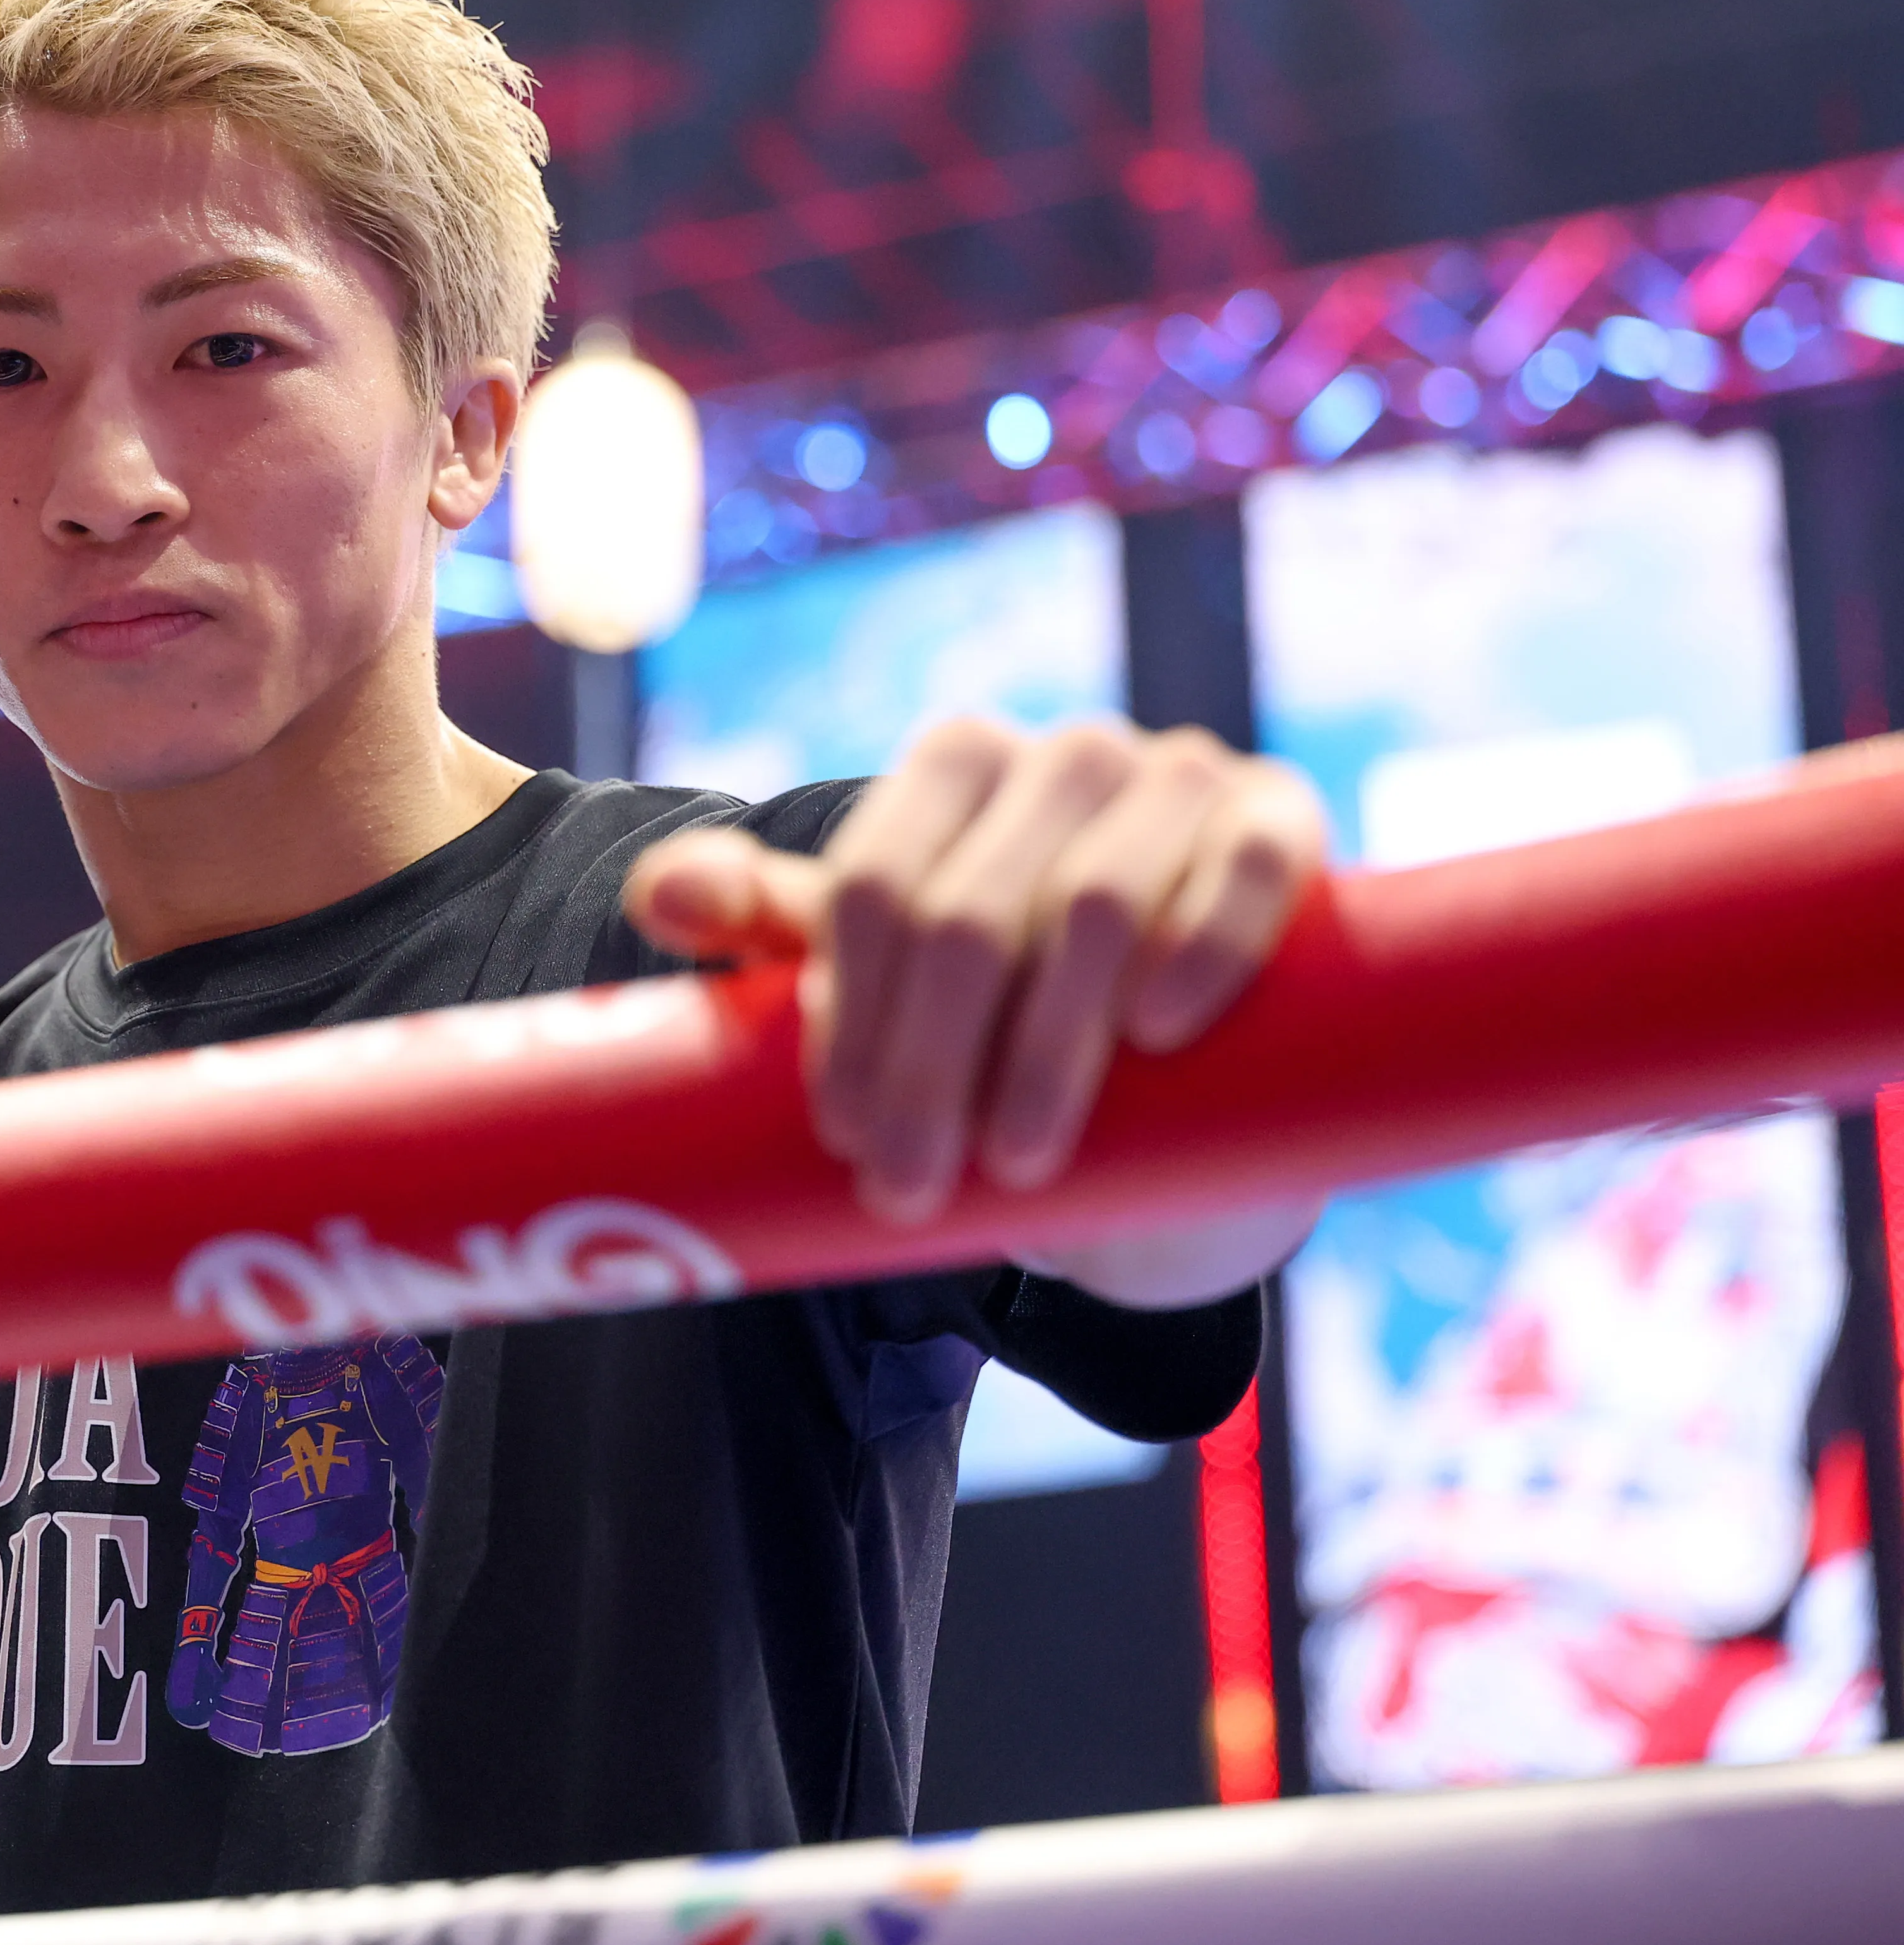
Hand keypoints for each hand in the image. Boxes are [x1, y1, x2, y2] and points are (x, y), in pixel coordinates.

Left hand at [624, 718, 1327, 1224]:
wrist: (1180, 1090)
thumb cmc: (1004, 1022)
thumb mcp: (886, 973)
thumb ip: (771, 925)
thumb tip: (660, 892)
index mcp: (954, 769)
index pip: (874, 886)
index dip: (851, 1016)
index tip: (844, 1136)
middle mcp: (1065, 757)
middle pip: (970, 910)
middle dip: (932, 1062)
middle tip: (910, 1187)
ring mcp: (1181, 780)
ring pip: (1096, 905)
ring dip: (1047, 1045)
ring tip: (1015, 1161)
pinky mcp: (1284, 823)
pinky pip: (1246, 870)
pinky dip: (1200, 946)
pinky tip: (1155, 1032)